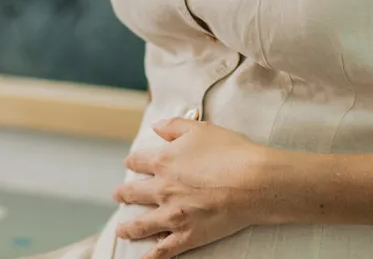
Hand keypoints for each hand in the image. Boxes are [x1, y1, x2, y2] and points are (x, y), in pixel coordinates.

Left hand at [113, 117, 278, 258]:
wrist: (253, 181)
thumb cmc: (231, 152)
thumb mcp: (200, 129)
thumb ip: (174, 126)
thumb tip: (156, 127)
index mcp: (163, 162)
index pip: (137, 162)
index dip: (133, 162)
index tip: (131, 164)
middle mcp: (162, 189)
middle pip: (133, 193)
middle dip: (123, 194)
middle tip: (119, 195)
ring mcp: (173, 215)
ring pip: (141, 225)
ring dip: (128, 228)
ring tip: (122, 230)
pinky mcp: (187, 235)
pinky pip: (162, 251)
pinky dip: (148, 258)